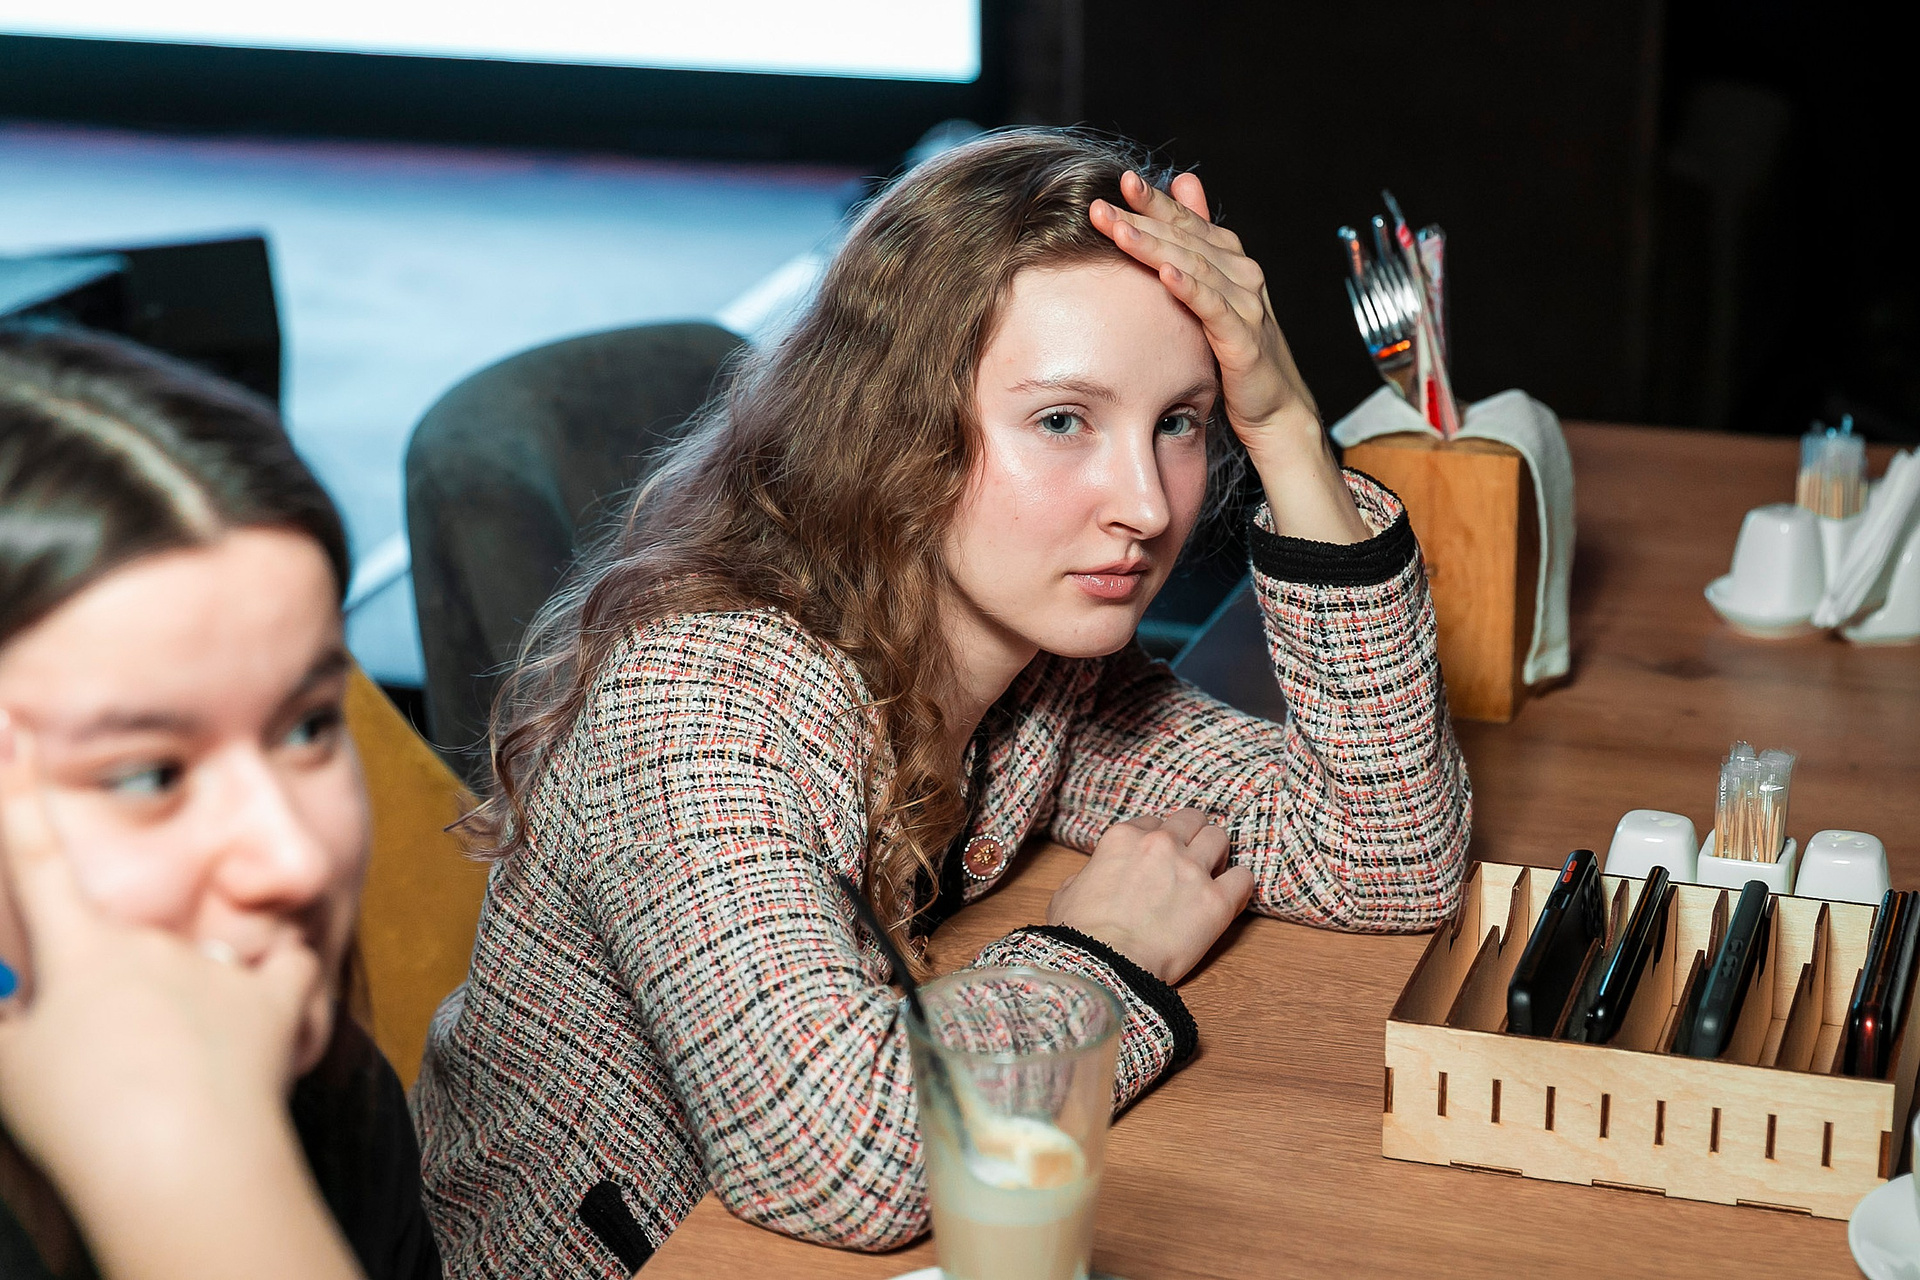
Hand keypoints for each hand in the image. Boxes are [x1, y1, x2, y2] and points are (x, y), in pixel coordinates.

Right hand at [0, 713, 361, 1279]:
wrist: (181, 1160)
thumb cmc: (81, 1120)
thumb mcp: (4, 1068)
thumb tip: (2, 986)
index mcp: (80, 952)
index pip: (34, 859)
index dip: (16, 795)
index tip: (9, 729)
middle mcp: (151, 940)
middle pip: (134, 953)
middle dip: (126, 1003)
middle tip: (119, 1069)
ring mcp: (220, 963)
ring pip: (208, 961)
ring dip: (196, 1000)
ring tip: (183, 1067)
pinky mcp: (278, 996)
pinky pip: (287, 970)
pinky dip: (277, 987)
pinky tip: (261, 1024)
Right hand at [1047, 808, 1253, 983]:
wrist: (1106, 964)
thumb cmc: (1080, 935)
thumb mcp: (1066, 894)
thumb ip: (1084, 876)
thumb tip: (1088, 880)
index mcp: (1124, 838)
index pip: (1153, 823)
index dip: (1157, 841)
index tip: (1158, 859)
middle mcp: (1161, 845)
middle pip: (1191, 820)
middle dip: (1192, 836)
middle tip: (1191, 858)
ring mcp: (1191, 870)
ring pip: (1219, 838)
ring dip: (1217, 853)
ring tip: (1213, 873)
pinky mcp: (1216, 901)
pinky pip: (1243, 878)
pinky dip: (1239, 885)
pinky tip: (1230, 896)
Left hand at [1091, 172, 1372, 544]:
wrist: (1274, 407)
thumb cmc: (1237, 351)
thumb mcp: (1213, 293)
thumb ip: (1197, 239)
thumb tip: (1184, 183)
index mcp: (1230, 261)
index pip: (1187, 222)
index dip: (1156, 201)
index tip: (1121, 181)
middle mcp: (1242, 274)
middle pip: (1185, 239)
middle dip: (1141, 219)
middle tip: (1101, 206)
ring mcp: (1246, 305)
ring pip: (1194, 266)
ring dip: (1154, 246)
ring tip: (1119, 230)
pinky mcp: (1243, 339)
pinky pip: (1212, 308)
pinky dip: (1189, 288)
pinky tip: (1165, 273)